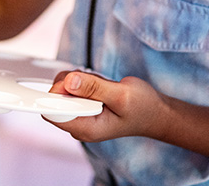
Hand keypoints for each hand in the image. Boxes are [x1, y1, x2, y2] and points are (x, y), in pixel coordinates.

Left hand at [46, 71, 169, 142]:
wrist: (156, 112)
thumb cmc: (143, 108)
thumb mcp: (121, 95)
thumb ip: (94, 88)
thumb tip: (68, 82)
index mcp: (86, 129)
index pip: (53, 113)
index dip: (56, 94)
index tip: (71, 82)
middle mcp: (79, 124)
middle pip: (55, 99)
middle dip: (69, 83)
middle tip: (95, 83)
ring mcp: (80, 115)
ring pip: (62, 89)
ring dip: (78, 79)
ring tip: (101, 85)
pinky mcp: (83, 105)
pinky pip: (72, 87)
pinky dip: (83, 80)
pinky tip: (100, 86)